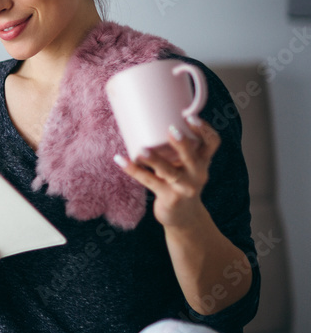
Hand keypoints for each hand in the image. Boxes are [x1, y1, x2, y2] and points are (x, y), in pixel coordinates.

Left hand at [114, 115, 219, 230]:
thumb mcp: (185, 164)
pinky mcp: (169, 197)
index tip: (190, 116)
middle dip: (183, 144)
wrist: (184, 217)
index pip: (212, 143)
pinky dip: (133, 170)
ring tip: (141, 150)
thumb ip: (175, 147)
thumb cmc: (180, 181)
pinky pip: (149, 181)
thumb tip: (148, 115)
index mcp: (203, 161)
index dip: (204, 129)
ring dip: (155, 160)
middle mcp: (197, 173)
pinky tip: (120, 159)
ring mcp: (184, 187)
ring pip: (170, 172)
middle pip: (192, 157)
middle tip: (171, 129)